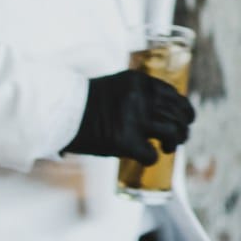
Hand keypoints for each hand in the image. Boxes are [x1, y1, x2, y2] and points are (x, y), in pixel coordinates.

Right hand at [61, 69, 194, 163]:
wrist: (57, 113)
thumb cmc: (83, 104)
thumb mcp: (115, 87)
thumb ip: (138, 94)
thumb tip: (163, 111)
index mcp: (139, 82)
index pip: (175, 95)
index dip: (183, 109)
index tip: (183, 119)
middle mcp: (141, 98)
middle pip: (178, 115)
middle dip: (183, 129)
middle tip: (177, 138)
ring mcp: (134, 119)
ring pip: (173, 133)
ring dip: (174, 143)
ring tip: (168, 148)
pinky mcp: (124, 141)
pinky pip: (151, 155)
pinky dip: (152, 158)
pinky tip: (145, 157)